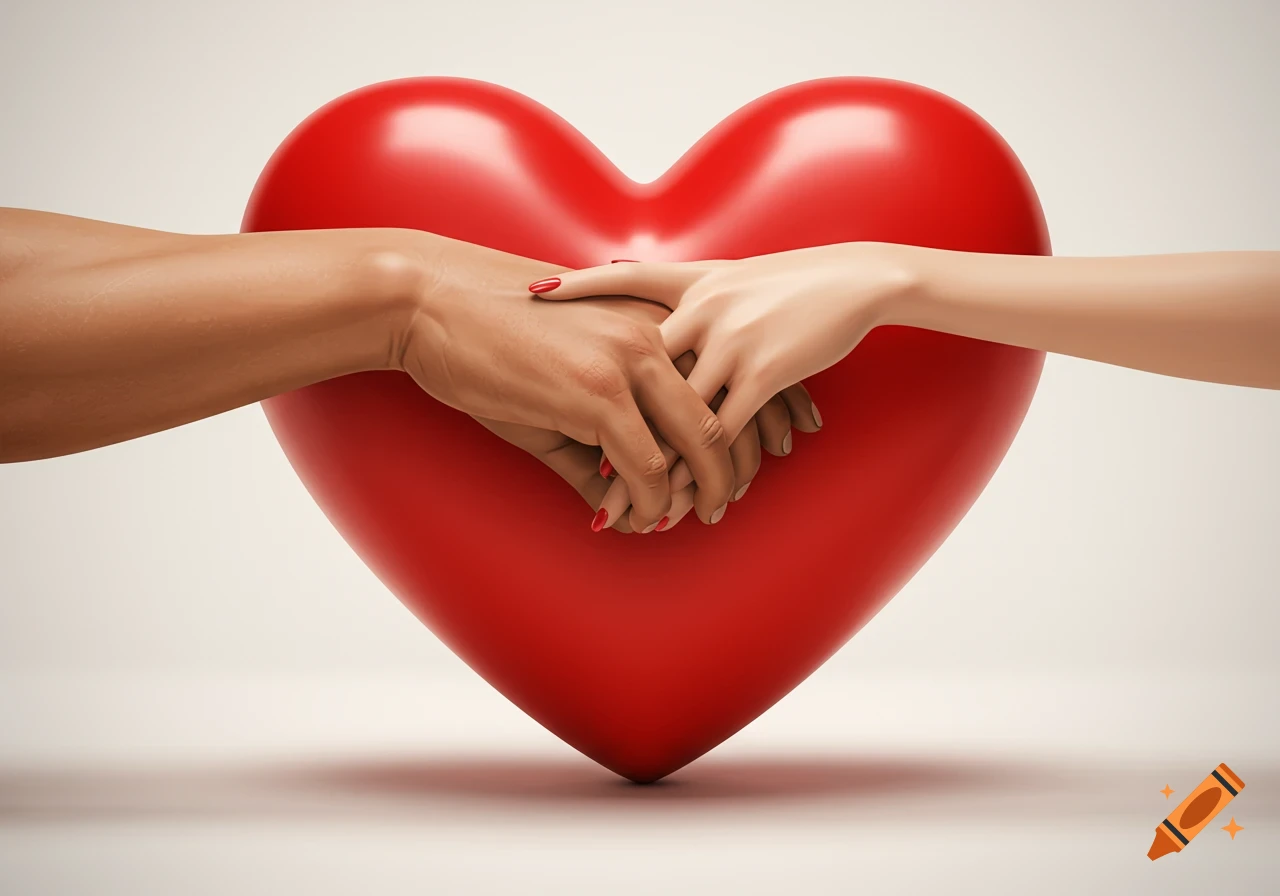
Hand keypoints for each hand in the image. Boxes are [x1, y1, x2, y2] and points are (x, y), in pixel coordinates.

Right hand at [472, 296, 820, 532]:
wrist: (434, 306)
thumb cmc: (496, 339)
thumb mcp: (566, 374)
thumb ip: (605, 428)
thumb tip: (622, 493)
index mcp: (656, 317)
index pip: (734, 368)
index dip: (766, 413)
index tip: (778, 448)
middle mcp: (655, 333)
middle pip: (731, 409)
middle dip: (741, 464)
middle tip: (733, 498)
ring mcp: (629, 361)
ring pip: (698, 442)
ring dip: (701, 491)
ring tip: (697, 516)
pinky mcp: (595, 393)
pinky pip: (646, 466)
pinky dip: (652, 502)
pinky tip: (640, 519)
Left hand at [529, 243, 907, 499]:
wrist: (857, 279)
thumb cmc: (792, 283)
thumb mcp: (731, 278)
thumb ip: (682, 293)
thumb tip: (628, 288)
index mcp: (687, 285)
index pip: (617, 283)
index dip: (574, 290)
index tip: (530, 298)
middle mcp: (699, 309)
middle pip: (637, 373)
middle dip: (608, 423)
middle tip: (576, 456)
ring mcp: (729, 340)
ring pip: (676, 417)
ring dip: (661, 472)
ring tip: (641, 513)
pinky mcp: (764, 370)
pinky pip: (722, 432)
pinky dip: (707, 474)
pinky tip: (703, 503)